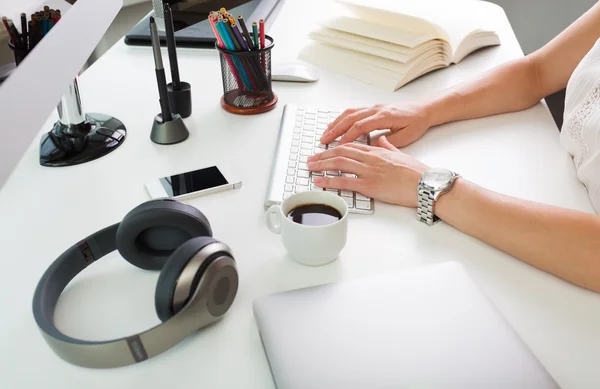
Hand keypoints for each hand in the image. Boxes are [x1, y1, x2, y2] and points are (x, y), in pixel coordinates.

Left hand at [307, 136, 428, 206]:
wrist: (426, 183)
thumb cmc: (418, 172)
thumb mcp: (401, 154)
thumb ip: (388, 146)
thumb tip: (381, 141)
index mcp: (378, 151)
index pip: (351, 144)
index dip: (335, 146)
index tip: (325, 149)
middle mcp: (371, 158)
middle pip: (341, 152)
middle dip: (323, 154)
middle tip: (311, 158)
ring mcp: (369, 171)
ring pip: (339, 163)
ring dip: (321, 164)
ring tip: (310, 167)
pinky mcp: (370, 185)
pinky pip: (344, 181)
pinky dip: (329, 180)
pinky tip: (319, 181)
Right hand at [320, 102, 431, 146]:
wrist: (424, 109)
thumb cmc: (417, 122)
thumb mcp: (407, 136)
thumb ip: (389, 142)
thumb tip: (373, 147)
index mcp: (384, 116)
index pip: (361, 126)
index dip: (348, 136)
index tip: (338, 146)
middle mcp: (377, 109)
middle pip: (350, 118)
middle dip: (335, 130)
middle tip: (324, 140)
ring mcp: (374, 107)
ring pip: (349, 113)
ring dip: (336, 123)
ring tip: (325, 134)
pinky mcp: (373, 107)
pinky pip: (354, 111)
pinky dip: (342, 118)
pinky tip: (336, 125)